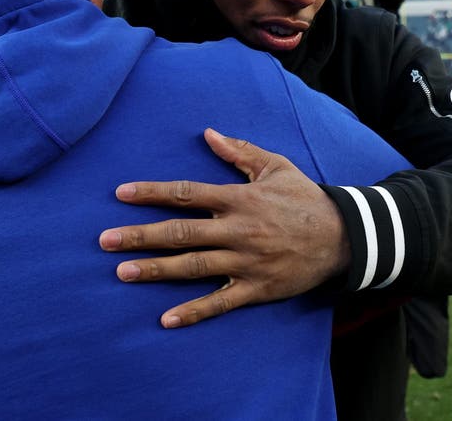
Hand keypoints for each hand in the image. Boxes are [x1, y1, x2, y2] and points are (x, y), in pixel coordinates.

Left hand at [99, 128, 348, 328]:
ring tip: (122, 272)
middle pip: (180, 233)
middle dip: (140, 236)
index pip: (186, 193)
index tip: (121, 193)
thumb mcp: (276, 166)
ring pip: (193, 267)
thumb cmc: (305, 198)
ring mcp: (245, 262)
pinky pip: (220, 302)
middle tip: (105, 240)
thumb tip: (208, 133)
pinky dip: (193, 312)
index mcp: (239, 199)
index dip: (152, 193)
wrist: (345, 237)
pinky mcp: (257, 288)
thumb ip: (239, 152)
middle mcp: (237, 231)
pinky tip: (166, 319)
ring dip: (155, 270)